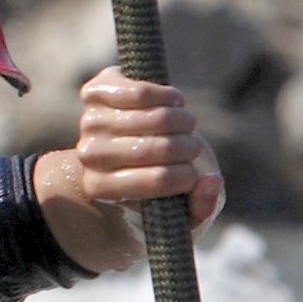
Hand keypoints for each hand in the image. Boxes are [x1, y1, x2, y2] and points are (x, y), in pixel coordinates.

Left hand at [43, 67, 221, 233]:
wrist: (118, 146)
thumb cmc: (152, 181)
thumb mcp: (179, 209)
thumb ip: (201, 208)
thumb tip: (213, 182)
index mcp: (101, 190)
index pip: (159, 180)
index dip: (188, 176)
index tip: (195, 175)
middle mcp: (89, 156)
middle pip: (159, 147)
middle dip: (188, 147)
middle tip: (192, 148)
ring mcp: (90, 122)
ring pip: (154, 117)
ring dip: (182, 120)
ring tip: (186, 126)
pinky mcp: (95, 92)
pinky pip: (142, 92)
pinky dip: (168, 96)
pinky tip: (174, 104)